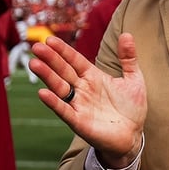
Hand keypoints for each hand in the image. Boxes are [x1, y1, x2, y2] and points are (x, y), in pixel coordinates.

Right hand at [29, 33, 145, 167]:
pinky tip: (42, 92)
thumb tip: (127, 34)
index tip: (50, 40)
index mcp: (93, 77)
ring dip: (47, 76)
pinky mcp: (79, 121)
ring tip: (34, 64)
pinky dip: (53, 102)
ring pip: (59, 88)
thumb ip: (128, 58)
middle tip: (36, 46)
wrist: (133, 136)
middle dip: (51, 59)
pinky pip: (63, 110)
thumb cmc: (132, 108)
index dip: (64, 51)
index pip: (75, 60)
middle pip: (63, 71)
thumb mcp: (133, 79)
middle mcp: (82, 89)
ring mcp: (79, 105)